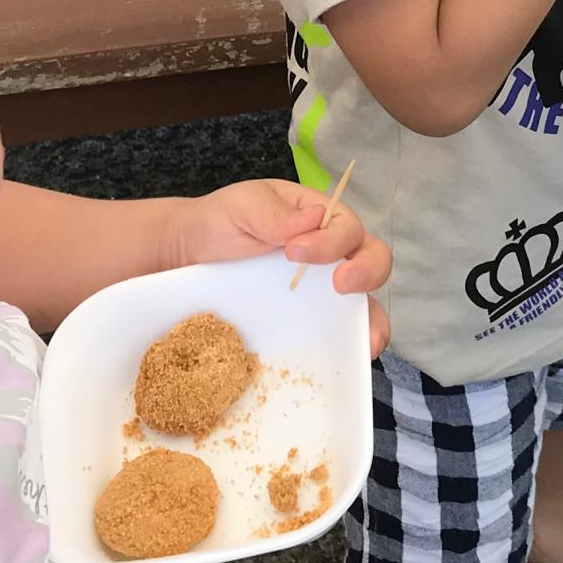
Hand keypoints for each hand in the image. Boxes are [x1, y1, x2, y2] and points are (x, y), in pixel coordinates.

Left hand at [160, 180, 392, 355]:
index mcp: (318, 217)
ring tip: (367, 339)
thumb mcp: (241, 207)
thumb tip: (310, 220)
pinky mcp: (310, 318)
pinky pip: (340, 329)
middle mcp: (331, 252)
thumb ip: (272, 212)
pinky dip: (354, 342)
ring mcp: (322, 288)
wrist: (190, 255)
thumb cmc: (221, 222)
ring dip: (372, 318)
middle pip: (370, 257)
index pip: (345, 226)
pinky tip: (356, 355)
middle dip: (367, 270)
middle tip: (342, 285)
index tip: (293, 251)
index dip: (331, 240)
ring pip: (364, 299)